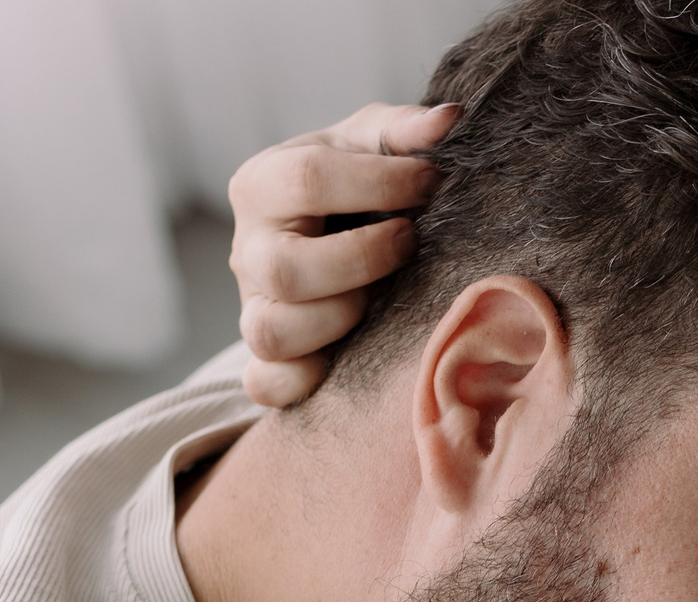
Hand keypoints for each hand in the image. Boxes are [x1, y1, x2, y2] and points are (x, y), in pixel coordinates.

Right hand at [226, 102, 459, 407]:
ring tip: (379, 300)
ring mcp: (251, 309)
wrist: (330, 239)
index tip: (432, 182)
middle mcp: (248, 249)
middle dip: (363, 260)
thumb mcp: (372, 146)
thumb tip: (450, 120)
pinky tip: (347, 356)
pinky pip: (267, 386)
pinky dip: (305, 381)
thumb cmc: (355, 188)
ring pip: (274, 332)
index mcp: (262, 184)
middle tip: (409, 243)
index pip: (308, 179)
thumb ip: (404, 131)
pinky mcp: (265, 362)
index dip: (382, 183)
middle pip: (287, 269)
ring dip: (340, 321)